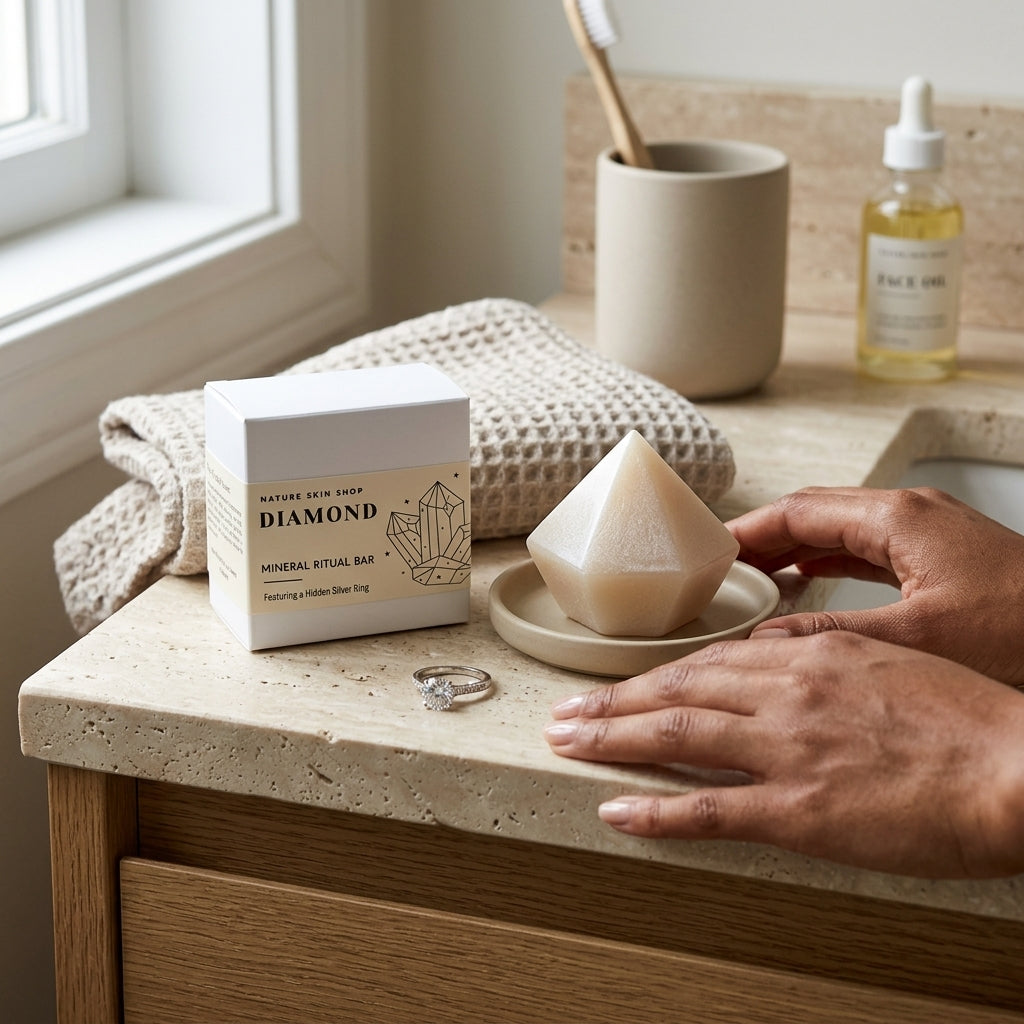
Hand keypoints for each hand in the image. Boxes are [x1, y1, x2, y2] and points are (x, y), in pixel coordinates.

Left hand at [543, 633, 1023, 877]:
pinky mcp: (800, 810)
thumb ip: (823, 659)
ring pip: (676, 734)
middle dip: (614, 702)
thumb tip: (778, 657)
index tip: (623, 685)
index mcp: (810, 657)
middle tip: (567, 710)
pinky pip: (709, 809)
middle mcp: (786, 694)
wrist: (1018, 767)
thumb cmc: (968, 719)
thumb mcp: (888, 662)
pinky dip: (656, 810)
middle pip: (677, 691)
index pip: (709, 663)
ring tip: (568, 741)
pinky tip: (617, 809)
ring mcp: (787, 751)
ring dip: (612, 738)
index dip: (655, 675)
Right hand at [727, 486, 1023, 685]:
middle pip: (816, 510)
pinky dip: (830, 559)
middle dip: (765, 534)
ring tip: (751, 574)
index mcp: (900, 519)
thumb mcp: (918, 639)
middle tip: (720, 564)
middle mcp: (911, 514)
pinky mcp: (944, 557)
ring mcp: (929, 533)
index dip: (749, 529)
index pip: (800, 510)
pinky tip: (808, 580)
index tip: (710, 550)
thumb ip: (833, 633)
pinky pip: (868, 546)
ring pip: (841, 527)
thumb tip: (768, 640)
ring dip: (795, 546)